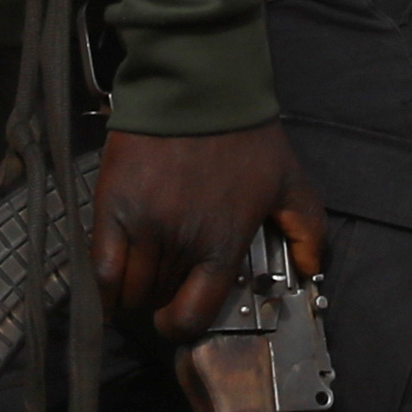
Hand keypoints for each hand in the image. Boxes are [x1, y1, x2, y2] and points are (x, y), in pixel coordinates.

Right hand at [91, 122, 327, 336]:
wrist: (197, 88)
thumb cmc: (244, 135)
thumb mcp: (290, 182)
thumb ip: (309, 231)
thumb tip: (311, 271)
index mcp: (222, 246)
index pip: (192, 313)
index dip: (181, 324)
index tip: (177, 319)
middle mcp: (180, 244)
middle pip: (158, 298)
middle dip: (161, 297)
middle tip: (165, 282)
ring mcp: (143, 226)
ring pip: (128, 286)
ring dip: (134, 288)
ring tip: (141, 274)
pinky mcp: (112, 206)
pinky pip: (100, 265)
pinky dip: (102, 284)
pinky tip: (109, 285)